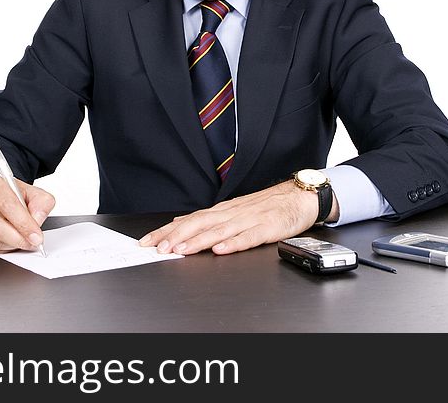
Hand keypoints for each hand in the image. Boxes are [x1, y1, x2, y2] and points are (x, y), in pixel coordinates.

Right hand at [0, 175, 55, 252]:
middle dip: (18, 239)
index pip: (8, 206)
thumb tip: (37, 220)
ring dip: (11, 245)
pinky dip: (1, 248)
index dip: (24, 224)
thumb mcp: (32, 192)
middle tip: (31, 243)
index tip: (36, 236)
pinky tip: (7, 239)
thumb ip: (41, 203)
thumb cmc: (11, 196)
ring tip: (20, 238)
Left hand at [139, 179, 334, 254]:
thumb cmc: (267, 206)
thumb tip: (178, 224)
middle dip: (176, 236)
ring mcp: (249, 220)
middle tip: (158, 248)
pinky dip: (234, 243)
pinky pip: (249, 237)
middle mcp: (232, 213)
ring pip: (219, 230)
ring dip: (199, 241)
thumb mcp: (233, 210)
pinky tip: (221, 249)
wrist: (299, 197)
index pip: (188, 220)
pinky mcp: (268, 228)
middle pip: (199, 224)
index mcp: (222, 210)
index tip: (147, 241)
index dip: (166, 231)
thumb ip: (208, 219)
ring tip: (182, 250)